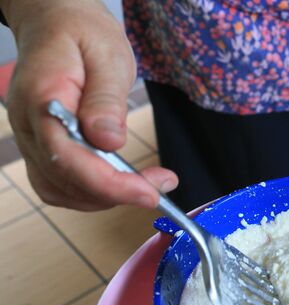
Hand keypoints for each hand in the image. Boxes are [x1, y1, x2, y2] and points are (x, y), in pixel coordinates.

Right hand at [4, 0, 177, 210]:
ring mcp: (32, 140)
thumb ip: (107, 101)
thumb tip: (110, 141)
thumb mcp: (108, 56)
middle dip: (116, 193)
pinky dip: (90, 194)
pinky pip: (60, 186)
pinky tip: (118, 184)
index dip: (111, 184)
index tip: (149, 193)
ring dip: (104, 198)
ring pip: (62, 191)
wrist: (56, 23)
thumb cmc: (82, 34)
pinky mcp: (41, 149)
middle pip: (66, 181)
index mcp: (43, 99)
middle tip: (158, 187)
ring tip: (143, 185)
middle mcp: (29, 127)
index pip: (69, 158)